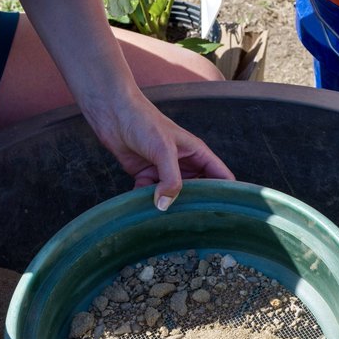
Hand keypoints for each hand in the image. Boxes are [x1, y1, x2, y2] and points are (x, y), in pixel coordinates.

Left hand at [86, 89, 234, 209]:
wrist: (113, 113)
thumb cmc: (143, 121)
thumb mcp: (164, 149)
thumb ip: (170, 179)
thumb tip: (166, 205)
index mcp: (197, 154)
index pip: (221, 177)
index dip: (225, 194)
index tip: (225, 213)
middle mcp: (184, 164)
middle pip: (197, 192)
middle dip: (194, 206)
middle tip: (192, 225)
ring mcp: (164, 171)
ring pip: (173, 196)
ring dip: (169, 206)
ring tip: (168, 221)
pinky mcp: (146, 176)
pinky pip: (151, 195)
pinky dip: (147, 203)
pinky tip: (143, 209)